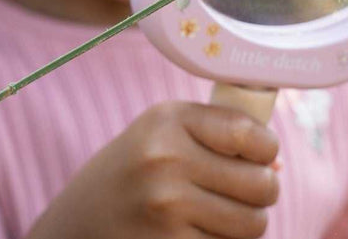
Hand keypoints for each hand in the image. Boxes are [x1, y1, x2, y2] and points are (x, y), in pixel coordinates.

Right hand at [27, 101, 279, 238]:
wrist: (73, 227)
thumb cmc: (129, 177)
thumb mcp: (159, 137)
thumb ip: (215, 138)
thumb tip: (275, 164)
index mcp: (167, 120)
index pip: (248, 132)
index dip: (266, 149)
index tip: (260, 157)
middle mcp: (165, 159)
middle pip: (261, 184)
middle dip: (261, 194)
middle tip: (241, 195)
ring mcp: (166, 207)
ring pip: (252, 224)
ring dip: (245, 225)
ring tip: (218, 217)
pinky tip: (196, 235)